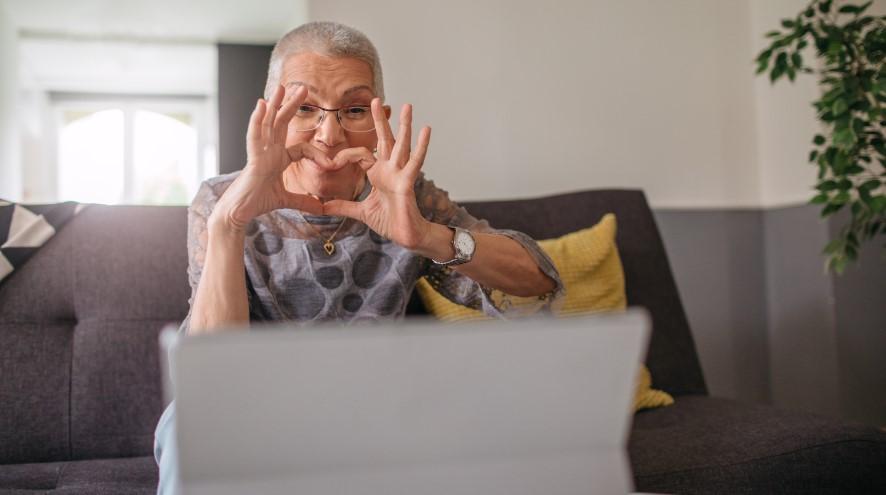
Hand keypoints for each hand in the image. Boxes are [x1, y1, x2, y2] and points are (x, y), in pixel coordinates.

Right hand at [209, 84, 326, 232]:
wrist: (240, 212)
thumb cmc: (257, 203)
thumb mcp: (286, 200)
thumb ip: (303, 202)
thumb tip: (320, 208)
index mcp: (277, 159)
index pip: (301, 148)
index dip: (317, 154)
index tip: (331, 164)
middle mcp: (268, 152)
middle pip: (281, 123)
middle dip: (291, 106)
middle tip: (303, 89)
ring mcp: (259, 153)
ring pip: (268, 123)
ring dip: (274, 104)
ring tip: (281, 87)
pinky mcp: (252, 159)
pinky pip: (254, 136)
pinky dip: (257, 120)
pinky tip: (261, 104)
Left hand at [323, 100, 432, 249]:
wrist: (405, 236)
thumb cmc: (389, 222)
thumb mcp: (360, 212)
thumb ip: (343, 206)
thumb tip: (322, 207)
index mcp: (378, 174)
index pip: (360, 154)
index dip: (344, 156)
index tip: (329, 163)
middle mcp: (390, 170)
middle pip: (384, 139)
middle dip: (380, 120)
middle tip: (375, 99)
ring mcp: (400, 174)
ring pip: (401, 145)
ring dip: (404, 125)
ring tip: (407, 106)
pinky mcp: (408, 182)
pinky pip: (415, 161)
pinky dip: (421, 146)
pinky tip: (426, 129)